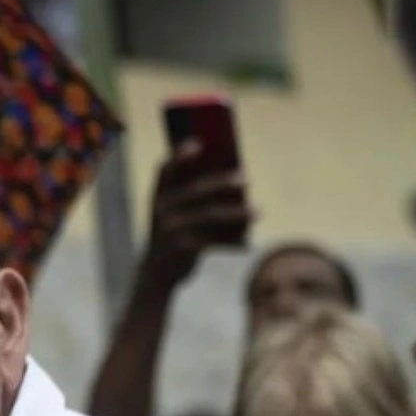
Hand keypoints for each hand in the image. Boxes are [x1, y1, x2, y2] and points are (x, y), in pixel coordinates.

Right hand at [141, 141, 252, 289]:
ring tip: (259, 212)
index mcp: (159, 195)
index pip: (165, 169)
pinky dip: (233, 241)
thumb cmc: (174, 234)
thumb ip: (192, 193)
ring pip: (211, 215)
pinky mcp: (182, 248)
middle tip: (248, 179)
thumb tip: (236, 176)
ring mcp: (170, 229)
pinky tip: (247, 243)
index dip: (179, 155)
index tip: (198, 143)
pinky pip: (215, 240)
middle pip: (196, 190)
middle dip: (223, 182)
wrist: (157, 272)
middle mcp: (161, 209)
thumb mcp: (174, 212)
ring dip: (238, 213)